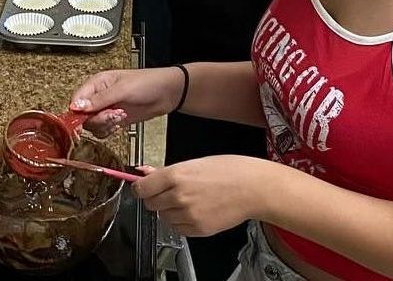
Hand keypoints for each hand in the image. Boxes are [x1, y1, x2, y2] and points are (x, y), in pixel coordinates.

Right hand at [70, 67, 185, 133]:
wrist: (167, 94)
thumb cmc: (147, 83)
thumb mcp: (122, 89)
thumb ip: (99, 100)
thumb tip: (76, 106)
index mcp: (98, 82)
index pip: (77, 99)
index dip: (78, 111)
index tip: (85, 119)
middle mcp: (99, 96)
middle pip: (84, 115)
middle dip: (97, 119)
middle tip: (112, 114)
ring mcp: (107, 108)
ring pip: (93, 124)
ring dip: (105, 124)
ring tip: (120, 116)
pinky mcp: (115, 118)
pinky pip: (103, 130)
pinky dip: (110, 130)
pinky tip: (120, 122)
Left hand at [133, 156, 262, 235]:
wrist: (252, 187)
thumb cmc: (228, 169)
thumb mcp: (194, 162)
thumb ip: (166, 171)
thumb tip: (145, 172)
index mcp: (176, 175)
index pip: (141, 188)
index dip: (140, 187)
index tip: (142, 186)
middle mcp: (178, 197)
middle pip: (150, 204)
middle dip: (156, 197)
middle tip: (170, 190)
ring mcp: (188, 215)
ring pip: (163, 217)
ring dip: (170, 210)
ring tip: (189, 198)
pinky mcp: (197, 230)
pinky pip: (178, 228)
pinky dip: (182, 221)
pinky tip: (196, 209)